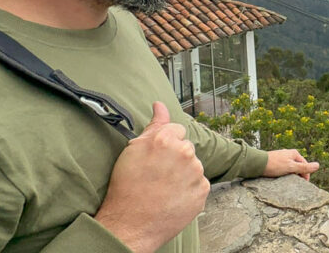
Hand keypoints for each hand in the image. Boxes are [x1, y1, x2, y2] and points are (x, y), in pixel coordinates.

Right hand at [94, 102, 209, 252]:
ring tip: (164, 188)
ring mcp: (196, 173)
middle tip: (158, 174)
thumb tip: (160, 105)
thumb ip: (153, 124)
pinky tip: (173, 197)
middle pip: (186, 147)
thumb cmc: (126, 186)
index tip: (157, 156)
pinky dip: (189, 189)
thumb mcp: (133, 150)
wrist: (130, 224)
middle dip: (176, 157)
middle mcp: (184, 152)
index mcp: (166, 139)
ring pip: (194, 165)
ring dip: (184, 173)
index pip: (177, 129)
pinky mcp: (202, 191)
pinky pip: (199, 183)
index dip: (165, 143)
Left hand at [263, 149, 319, 180]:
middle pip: (298, 166)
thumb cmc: (275, 164)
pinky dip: (284, 174)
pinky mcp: (275, 162)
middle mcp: (288, 154)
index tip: (304, 185)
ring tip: (288, 183)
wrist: (257, 164)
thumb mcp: (291, 167)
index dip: (306, 175)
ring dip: (291, 175)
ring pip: (291, 168)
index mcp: (294, 153)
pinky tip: (281, 179)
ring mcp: (282, 158)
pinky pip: (283, 169)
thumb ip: (304, 167)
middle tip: (296, 185)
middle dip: (298, 175)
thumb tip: (318, 165)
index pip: (305, 165)